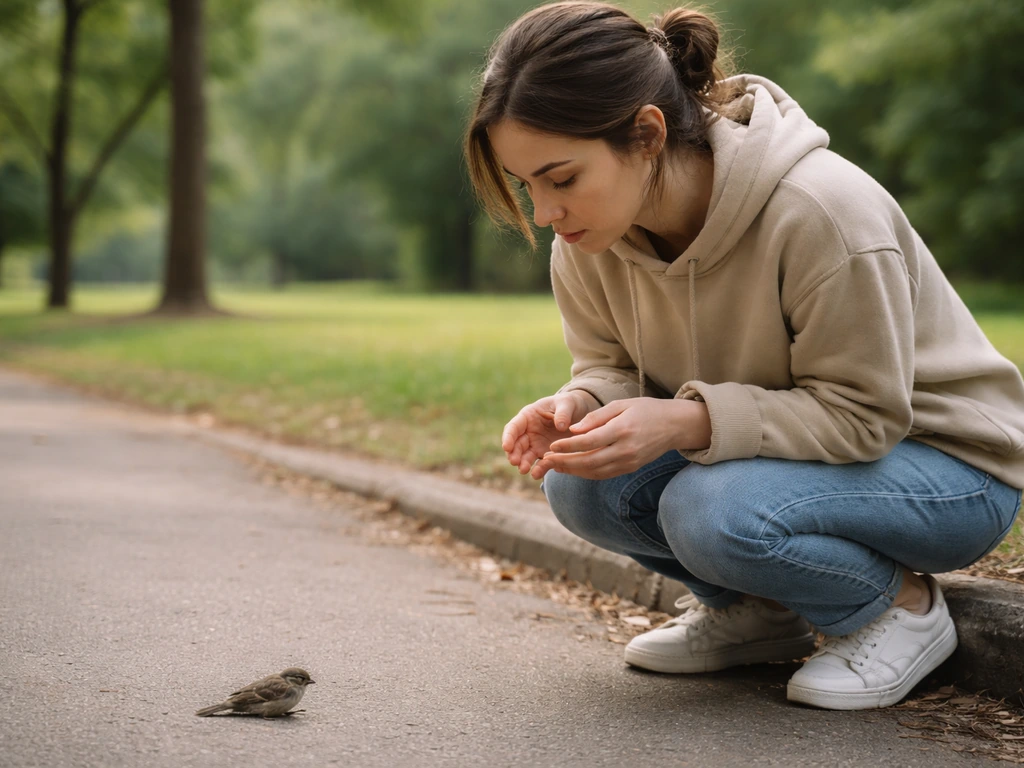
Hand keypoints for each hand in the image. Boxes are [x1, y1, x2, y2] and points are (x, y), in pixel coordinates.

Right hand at [502, 391, 599, 475]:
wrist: (580, 415)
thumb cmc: (569, 404)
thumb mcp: (568, 403)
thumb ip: (563, 412)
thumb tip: (560, 425)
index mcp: (528, 416)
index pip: (514, 427)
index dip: (508, 437)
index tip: (506, 447)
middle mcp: (528, 432)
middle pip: (516, 444)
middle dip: (514, 453)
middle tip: (515, 462)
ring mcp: (535, 444)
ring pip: (525, 456)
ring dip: (523, 463)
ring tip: (524, 470)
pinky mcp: (545, 454)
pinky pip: (540, 463)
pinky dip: (538, 469)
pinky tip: (536, 474)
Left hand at [533, 398, 710, 479]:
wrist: (674, 425)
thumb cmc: (645, 410)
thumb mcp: (621, 405)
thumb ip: (596, 417)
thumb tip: (573, 430)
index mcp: (622, 430)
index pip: (590, 441)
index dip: (569, 446)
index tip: (552, 446)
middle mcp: (626, 449)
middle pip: (589, 461)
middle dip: (565, 462)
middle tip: (547, 460)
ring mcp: (629, 462)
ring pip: (595, 472)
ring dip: (573, 471)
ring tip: (554, 466)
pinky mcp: (630, 468)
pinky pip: (603, 474)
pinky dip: (586, 473)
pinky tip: (572, 469)